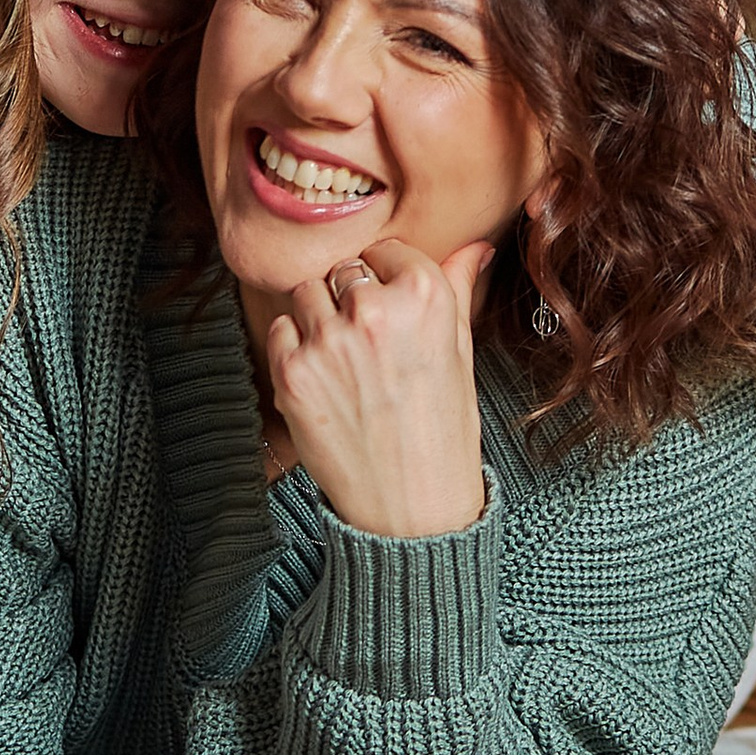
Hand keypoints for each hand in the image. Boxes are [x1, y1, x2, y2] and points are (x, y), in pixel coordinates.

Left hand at [266, 236, 489, 536]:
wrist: (414, 508)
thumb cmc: (442, 429)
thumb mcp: (460, 353)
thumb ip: (457, 288)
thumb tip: (475, 247)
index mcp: (425, 296)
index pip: (385, 250)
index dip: (387, 281)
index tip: (393, 314)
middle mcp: (374, 311)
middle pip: (343, 269)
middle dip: (352, 299)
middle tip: (369, 346)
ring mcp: (328, 341)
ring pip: (306, 293)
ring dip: (320, 318)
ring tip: (347, 362)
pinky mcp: (292, 372)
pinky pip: (280, 328)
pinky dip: (294, 347)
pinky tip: (326, 380)